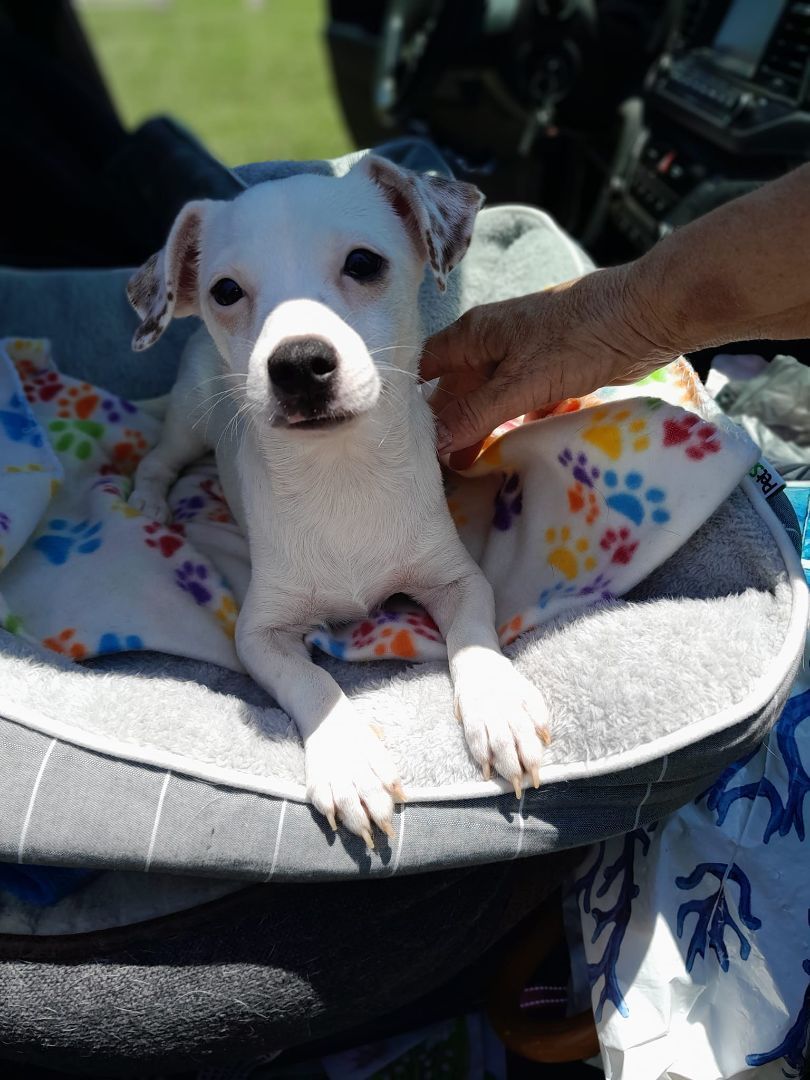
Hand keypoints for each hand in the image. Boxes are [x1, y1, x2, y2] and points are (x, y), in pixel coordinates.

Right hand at [421, 266, 676, 466]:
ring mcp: (522, 355)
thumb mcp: (521, 383)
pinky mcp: (550, 369)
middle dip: (449, 425)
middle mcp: (491, 342)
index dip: (415, 406)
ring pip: (489, 398)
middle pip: (457, 389)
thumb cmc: (580, 338)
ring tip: (472, 469)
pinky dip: (514, 423)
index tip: (410, 445)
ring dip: (482, 429)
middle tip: (442, 470)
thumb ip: (476, 414)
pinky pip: (520, 401)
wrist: (647, 314)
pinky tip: (512, 450)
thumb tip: (435, 443)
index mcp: (474, 334)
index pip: (427, 370)